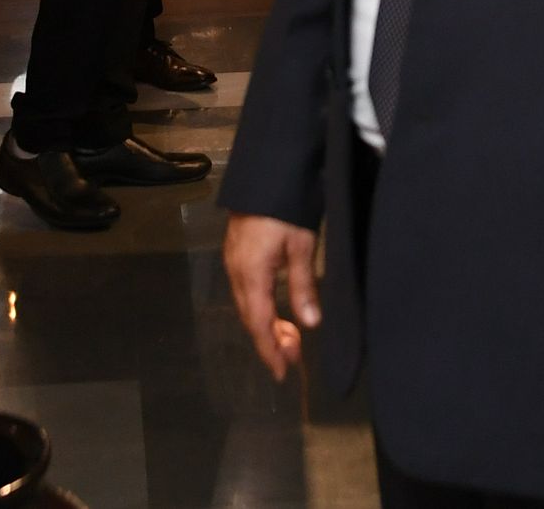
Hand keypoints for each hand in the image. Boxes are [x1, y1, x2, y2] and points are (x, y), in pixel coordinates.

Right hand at [222, 213, 321, 383]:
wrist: (267, 171)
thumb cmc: (286, 205)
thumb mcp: (301, 245)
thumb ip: (303, 285)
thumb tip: (310, 322)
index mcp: (251, 274)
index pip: (260, 324)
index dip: (271, 351)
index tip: (283, 371)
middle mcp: (236, 271)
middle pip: (251, 318)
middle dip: (270, 341)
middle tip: (294, 357)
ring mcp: (233, 260)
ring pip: (247, 304)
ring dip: (266, 324)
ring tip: (289, 337)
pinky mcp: (236, 251)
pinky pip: (245, 290)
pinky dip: (260, 306)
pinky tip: (273, 309)